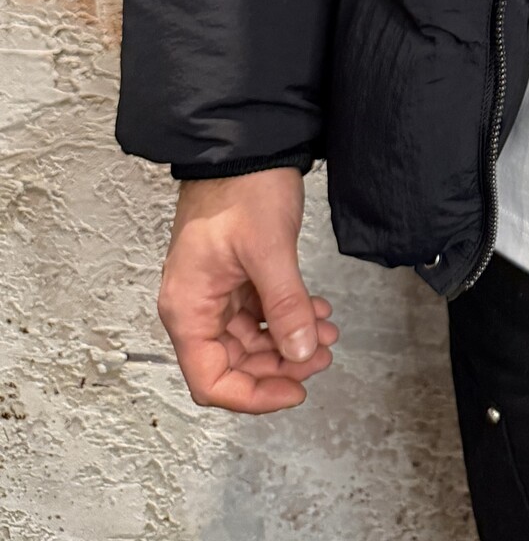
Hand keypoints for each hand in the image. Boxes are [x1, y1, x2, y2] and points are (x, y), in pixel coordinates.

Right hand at [158, 167, 340, 413]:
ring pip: (252, 340)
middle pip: (234, 364)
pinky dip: (289, 317)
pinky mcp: (236, 276)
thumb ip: (286, 305)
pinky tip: (317, 311)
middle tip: (321, 356)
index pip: (211, 380)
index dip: (252, 396)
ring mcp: (217, 291)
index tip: (293, 392)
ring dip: (289, 341)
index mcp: (189, 307)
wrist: (245, 144)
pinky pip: (261, 312)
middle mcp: (197, 305)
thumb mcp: (268, 250)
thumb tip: (301, 352)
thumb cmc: (241, 188)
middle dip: (280, 366)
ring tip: (327, 333)